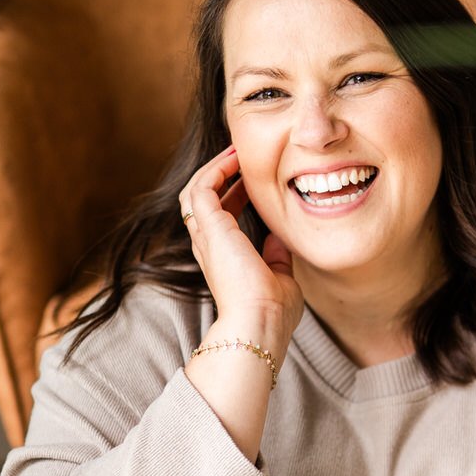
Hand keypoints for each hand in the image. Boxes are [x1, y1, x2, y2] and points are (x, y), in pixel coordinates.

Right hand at [179, 145, 304, 341]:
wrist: (259, 323)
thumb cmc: (271, 313)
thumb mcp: (280, 278)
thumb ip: (277, 257)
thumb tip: (280, 237)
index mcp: (224, 258)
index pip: (221, 218)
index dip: (234, 195)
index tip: (253, 181)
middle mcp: (209, 247)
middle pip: (203, 201)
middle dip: (219, 175)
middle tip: (241, 157)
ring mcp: (206, 237)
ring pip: (195, 191)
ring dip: (214, 168)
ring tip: (235, 152)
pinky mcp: (209, 228)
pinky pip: (202, 188)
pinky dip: (215, 170)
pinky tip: (234, 159)